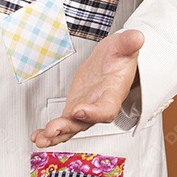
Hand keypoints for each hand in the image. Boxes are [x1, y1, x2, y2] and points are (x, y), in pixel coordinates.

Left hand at [30, 29, 144, 147]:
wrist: (113, 62)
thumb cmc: (120, 57)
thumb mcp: (124, 45)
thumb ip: (129, 42)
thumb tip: (138, 37)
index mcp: (113, 93)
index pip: (106, 109)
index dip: (94, 112)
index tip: (79, 110)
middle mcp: (99, 106)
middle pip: (84, 123)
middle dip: (67, 127)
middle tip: (52, 130)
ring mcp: (86, 110)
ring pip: (71, 127)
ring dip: (56, 135)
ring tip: (41, 139)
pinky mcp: (74, 109)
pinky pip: (63, 124)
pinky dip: (50, 132)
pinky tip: (38, 136)